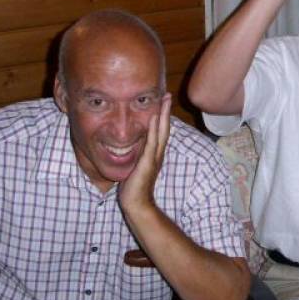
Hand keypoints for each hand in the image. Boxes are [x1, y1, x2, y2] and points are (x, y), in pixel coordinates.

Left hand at [119, 95, 171, 211]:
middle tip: (168, 95)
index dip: (162, 117)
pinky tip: (153, 118)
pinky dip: (153, 129)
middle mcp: (157, 153)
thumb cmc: (134, 188)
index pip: (160, 131)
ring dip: (162, 115)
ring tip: (164, 100)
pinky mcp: (147, 162)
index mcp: (155, 154)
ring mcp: (154, 157)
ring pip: (161, 132)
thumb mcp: (136, 167)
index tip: (163, 102)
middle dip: (165, 111)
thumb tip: (131, 147)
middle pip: (164, 128)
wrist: (137, 204)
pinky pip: (151, 142)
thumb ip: (136, 157)